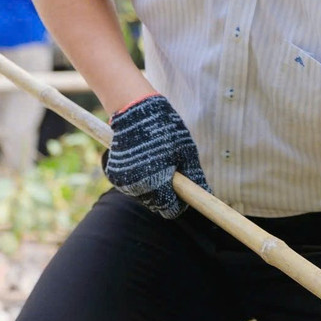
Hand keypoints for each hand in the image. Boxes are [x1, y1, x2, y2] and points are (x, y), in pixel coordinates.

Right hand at [104, 94, 208, 218]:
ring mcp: (122, 181)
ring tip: (157, 162)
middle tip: (172, 173)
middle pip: (156, 205)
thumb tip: (207, 195)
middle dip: (166, 195)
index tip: (185, 192)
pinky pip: (132, 187)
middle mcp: (135, 186)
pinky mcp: (113, 175)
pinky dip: (139, 179)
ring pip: (144, 197)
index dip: (180, 203)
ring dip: (153, 187)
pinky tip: (144, 160)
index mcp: (155, 182)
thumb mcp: (186, 152)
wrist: (135, 110)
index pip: (170, 210)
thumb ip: (195, 177)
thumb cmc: (165, 129)